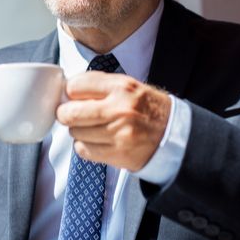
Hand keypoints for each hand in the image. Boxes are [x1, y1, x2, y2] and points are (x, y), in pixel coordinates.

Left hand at [56, 71, 171, 170]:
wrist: (174, 134)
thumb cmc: (148, 109)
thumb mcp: (129, 86)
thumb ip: (100, 85)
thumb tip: (67, 91)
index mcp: (121, 87)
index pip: (76, 86)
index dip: (69, 91)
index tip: (71, 96)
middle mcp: (119, 109)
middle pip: (70, 113)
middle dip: (65, 114)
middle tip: (70, 114)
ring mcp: (118, 133)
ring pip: (75, 133)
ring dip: (78, 131)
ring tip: (92, 128)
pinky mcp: (118, 154)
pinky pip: (83, 150)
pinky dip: (85, 147)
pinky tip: (97, 141)